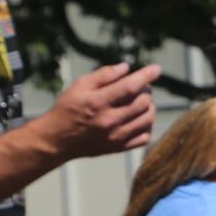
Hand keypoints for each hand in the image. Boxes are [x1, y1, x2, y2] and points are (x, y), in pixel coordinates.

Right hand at [40, 62, 160, 159]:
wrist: (58, 140)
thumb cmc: (68, 108)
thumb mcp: (80, 85)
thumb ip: (104, 75)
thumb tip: (126, 67)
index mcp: (99, 102)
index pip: (130, 86)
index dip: (147, 76)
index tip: (157, 68)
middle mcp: (110, 120)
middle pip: (143, 102)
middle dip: (147, 90)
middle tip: (141, 86)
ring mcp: (116, 136)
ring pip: (148, 119)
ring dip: (150, 106)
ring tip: (142, 100)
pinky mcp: (119, 148)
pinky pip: (145, 137)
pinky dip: (148, 125)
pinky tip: (140, 118)